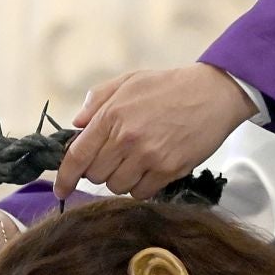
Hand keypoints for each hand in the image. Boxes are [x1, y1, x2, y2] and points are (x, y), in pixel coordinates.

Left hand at [54, 62, 257, 200]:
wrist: (213, 94)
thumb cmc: (169, 86)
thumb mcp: (129, 81)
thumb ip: (97, 100)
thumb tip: (76, 124)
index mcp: (111, 115)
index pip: (77, 155)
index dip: (64, 177)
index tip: (61, 188)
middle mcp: (127, 138)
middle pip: (96, 176)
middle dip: (100, 171)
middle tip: (116, 158)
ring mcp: (149, 157)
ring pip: (118, 187)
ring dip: (121, 179)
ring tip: (137, 162)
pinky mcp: (169, 170)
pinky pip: (142, 193)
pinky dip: (142, 187)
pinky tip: (152, 170)